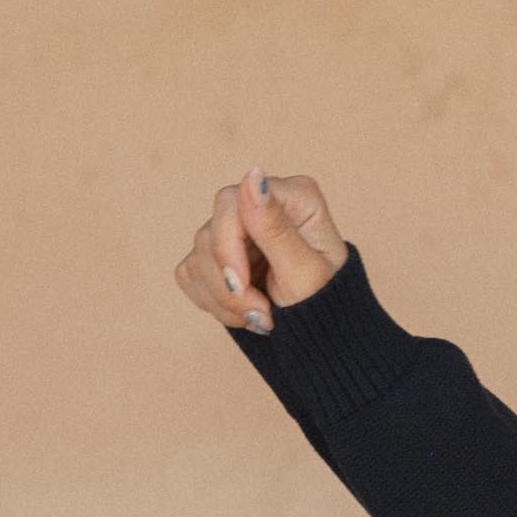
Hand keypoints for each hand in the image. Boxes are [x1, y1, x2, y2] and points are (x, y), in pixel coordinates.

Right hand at [172, 166, 346, 337]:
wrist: (323, 341)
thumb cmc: (326, 307)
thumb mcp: (306, 273)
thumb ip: (276, 228)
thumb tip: (253, 175)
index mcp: (291, 197)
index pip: (230, 203)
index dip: (227, 248)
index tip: (242, 287)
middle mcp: (260, 206)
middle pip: (209, 232)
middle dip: (230, 284)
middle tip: (263, 314)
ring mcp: (237, 231)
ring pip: (198, 257)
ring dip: (225, 299)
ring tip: (263, 317)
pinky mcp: (220, 256)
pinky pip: (190, 273)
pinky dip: (213, 302)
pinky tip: (244, 314)